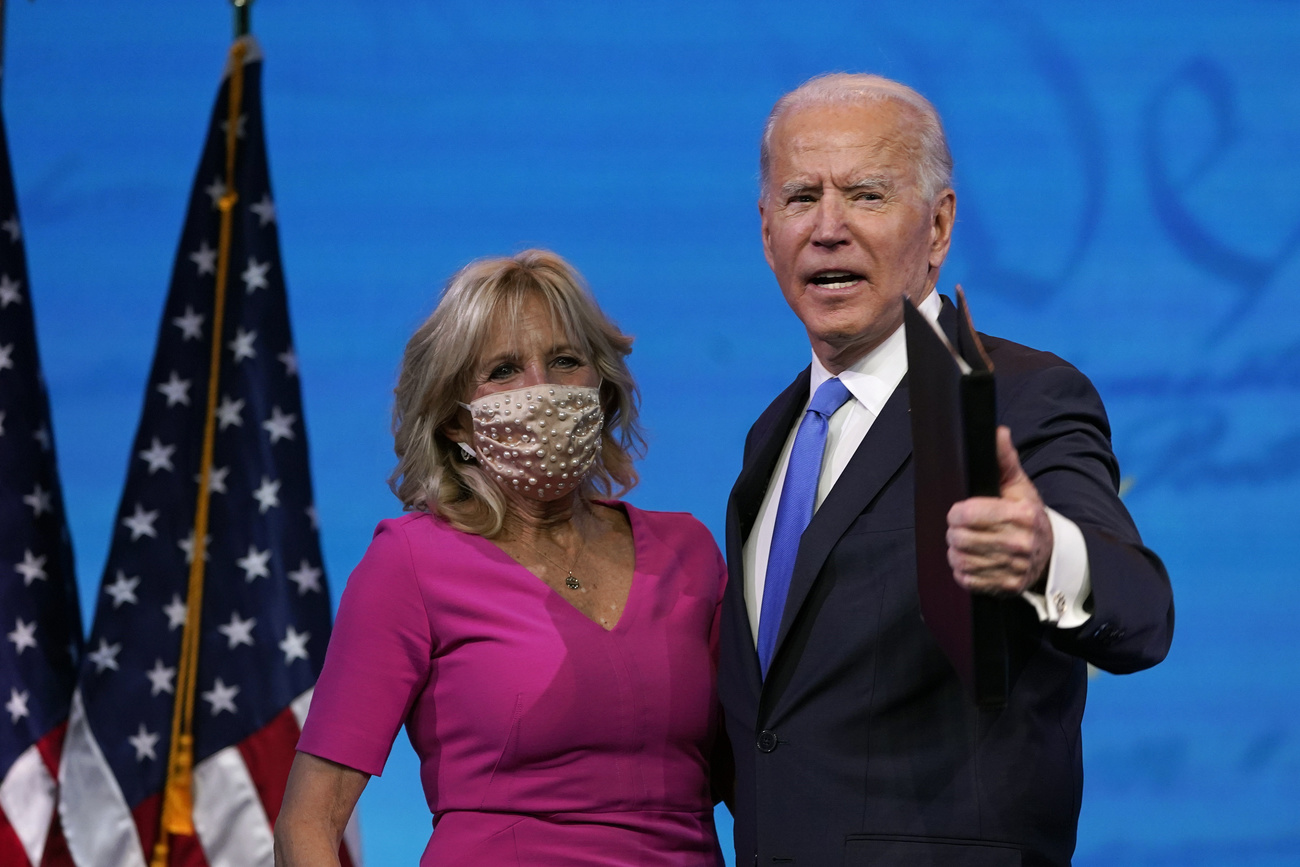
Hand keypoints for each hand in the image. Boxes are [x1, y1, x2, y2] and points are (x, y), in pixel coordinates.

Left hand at [945, 426, 1053, 595]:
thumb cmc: (1028, 515)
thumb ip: (1004, 460)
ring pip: (960, 560)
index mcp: (1021, 515)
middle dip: (954, 531)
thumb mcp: (1019, 486)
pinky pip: (967, 580)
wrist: (1051, 554)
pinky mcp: (1007, 587)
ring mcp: (1013, 568)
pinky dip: (963, 571)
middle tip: (960, 528)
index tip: (960, 511)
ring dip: (956, 551)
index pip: (967, 514)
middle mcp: (1019, 544)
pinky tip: (971, 560)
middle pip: (960, 538)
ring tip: (964, 543)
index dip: (957, 512)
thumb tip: (997, 432)